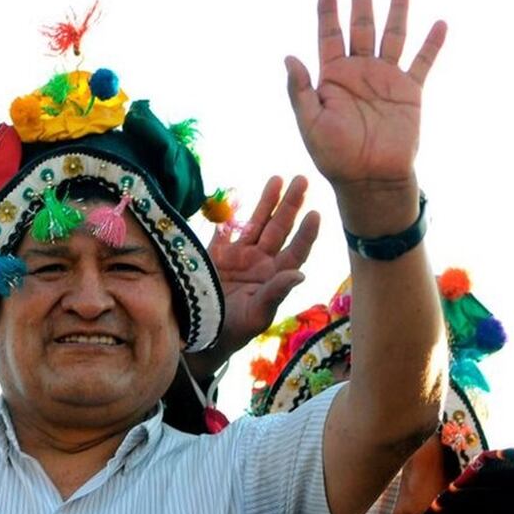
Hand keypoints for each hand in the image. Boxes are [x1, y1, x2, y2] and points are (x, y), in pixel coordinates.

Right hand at [186, 176, 318, 378]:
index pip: (295, 250)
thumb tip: (301, 274)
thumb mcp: (256, 316)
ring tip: (278, 178)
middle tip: (303, 180)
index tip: (315, 213)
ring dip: (267, 202)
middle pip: (279, 229)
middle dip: (290, 205)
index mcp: (274, 277)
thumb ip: (276, 293)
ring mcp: (239, 256)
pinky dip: (229, 214)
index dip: (306, 233)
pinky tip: (237, 195)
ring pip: (257, 222)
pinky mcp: (216, 253)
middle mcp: (261, 262)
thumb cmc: (232, 331)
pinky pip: (226, 229)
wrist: (198, 335)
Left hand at [286, 0, 443, 233]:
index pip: (329, 36)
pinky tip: (439, 23)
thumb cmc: (334, 156)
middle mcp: (359, 73)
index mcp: (332, 78)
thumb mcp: (309, 123)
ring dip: (397, 10)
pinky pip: (422, 63)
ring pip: (393, 36)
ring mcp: (386, 80)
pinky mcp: (410, 92)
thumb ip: (300, 90)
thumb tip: (288, 56)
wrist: (369, 178)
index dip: (327, 11)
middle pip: (360, 26)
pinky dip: (431, 44)